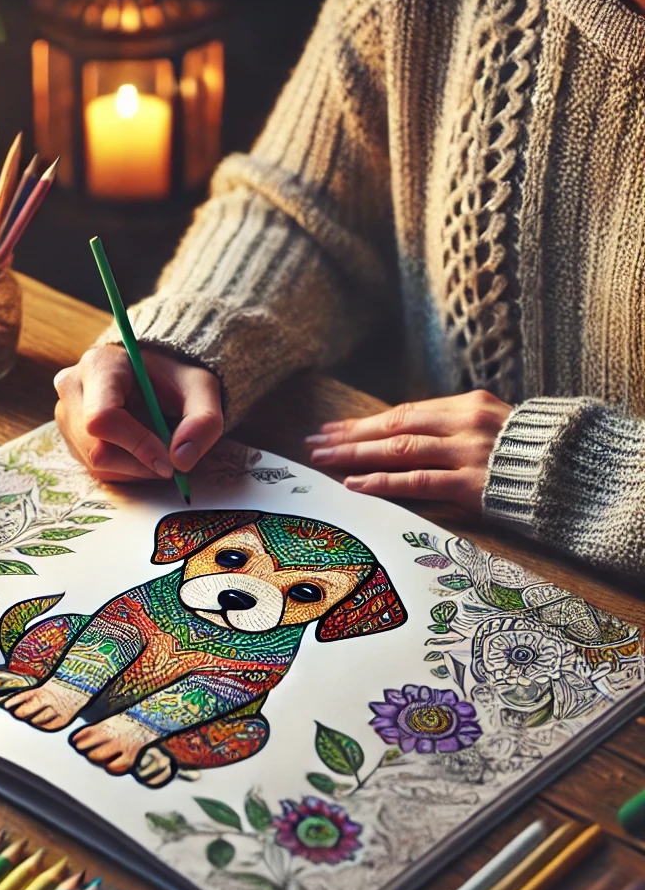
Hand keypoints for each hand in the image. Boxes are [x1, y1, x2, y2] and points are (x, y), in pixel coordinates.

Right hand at [54, 345, 223, 481]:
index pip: (103, 418)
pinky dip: (125, 470)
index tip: (169, 461)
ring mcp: (65, 415)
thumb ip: (203, 420)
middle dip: (139, 463)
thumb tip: (182, 460)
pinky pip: (94, 469)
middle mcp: (72, 388)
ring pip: (95, 464)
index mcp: (98, 365)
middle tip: (170, 461)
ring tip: (157, 450)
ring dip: (134, 469)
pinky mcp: (70, 437)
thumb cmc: (174, 378)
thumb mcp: (201, 389)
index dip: (137, 445)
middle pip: (96, 448)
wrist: (153, 375)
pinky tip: (140, 452)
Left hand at [305, 390, 511, 512]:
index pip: (403, 412)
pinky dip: (383, 482)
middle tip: (315, 443)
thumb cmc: (527, 457)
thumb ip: (450, 431)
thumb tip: (401, 440)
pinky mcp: (472, 483)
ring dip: (357, 456)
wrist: (574, 477)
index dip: (364, 423)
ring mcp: (468, 452)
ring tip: (325, 460)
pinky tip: (355, 484)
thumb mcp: (489, 430)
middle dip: (350, 436)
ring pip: (399, 449)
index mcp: (468, 405)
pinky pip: (417, 481)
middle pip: (394, 426)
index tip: (332, 430)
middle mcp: (465, 423)